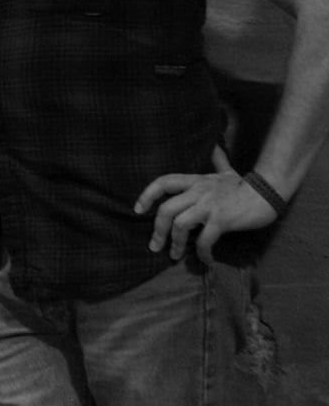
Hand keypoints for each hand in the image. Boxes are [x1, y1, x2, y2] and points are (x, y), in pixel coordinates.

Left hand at [135, 145, 277, 261]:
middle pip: (166, 209)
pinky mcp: (222, 220)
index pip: (163, 182)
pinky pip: (204, 240)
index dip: (147, 194)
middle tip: (155, 245)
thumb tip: (214, 145)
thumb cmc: (245, 186)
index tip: (138, 209)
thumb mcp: (227, 172)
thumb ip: (217, 161)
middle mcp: (199, 192)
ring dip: (175, 243)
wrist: (268, 195)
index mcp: (196, 181)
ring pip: (180, 225)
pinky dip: (201, 253)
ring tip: (174, 255)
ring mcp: (210, 206)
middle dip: (157, 230)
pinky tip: (204, 260)